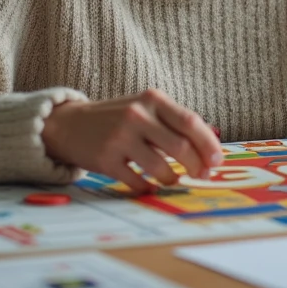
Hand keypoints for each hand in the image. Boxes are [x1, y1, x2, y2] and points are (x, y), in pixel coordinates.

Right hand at [41, 89, 222, 192]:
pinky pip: (137, 182)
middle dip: (197, 166)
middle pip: (180, 147)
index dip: (209, 145)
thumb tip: (208, 151)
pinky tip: (150, 186)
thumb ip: (173, 123)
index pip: (190, 122)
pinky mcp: (105, 159)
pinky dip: (149, 188)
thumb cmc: (117, 118)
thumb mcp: (144, 108)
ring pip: (160, 168)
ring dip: (172, 179)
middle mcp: (137, 115)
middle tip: (201, 175)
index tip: (217, 161)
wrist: (69, 124)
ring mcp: (120, 137)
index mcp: (152, 100)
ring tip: (172, 180)